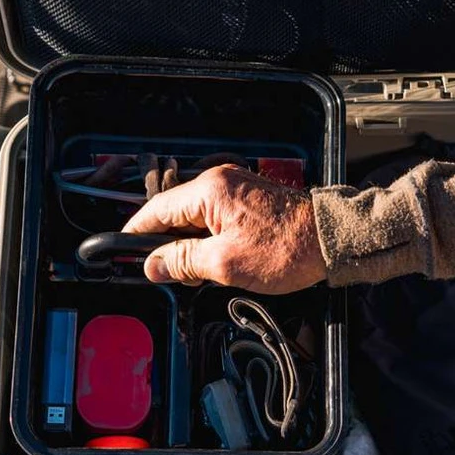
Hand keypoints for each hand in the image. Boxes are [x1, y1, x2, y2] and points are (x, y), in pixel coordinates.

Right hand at [121, 165, 327, 292]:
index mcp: (209, 191)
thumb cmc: (287, 249)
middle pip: (175, 213)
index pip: (157, 210)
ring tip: (191, 272)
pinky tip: (213, 261)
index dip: (136, 232)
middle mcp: (220, 181)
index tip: (121, 249)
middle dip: (165, 243)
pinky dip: (207, 238)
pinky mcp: (249, 199)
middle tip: (160, 272)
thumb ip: (184, 261)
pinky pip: (215, 217)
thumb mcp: (226, 263)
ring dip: (188, 243)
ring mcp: (236, 188)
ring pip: (195, 218)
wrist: (332, 240)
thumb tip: (153, 265)